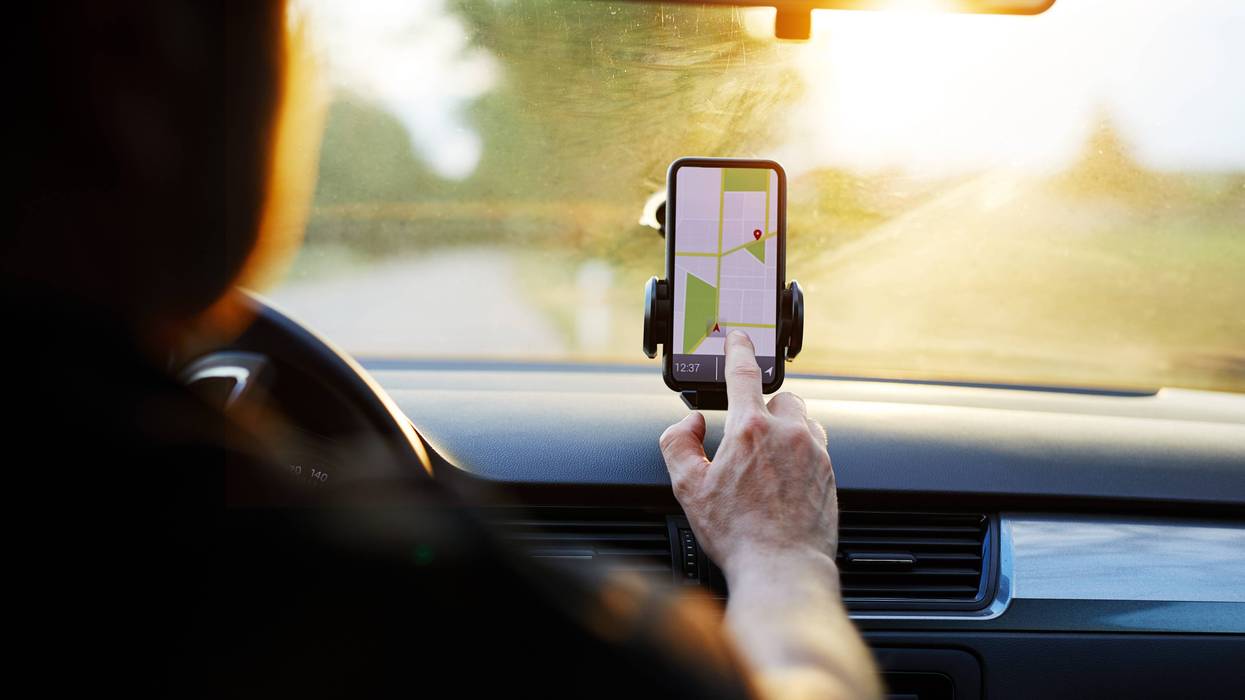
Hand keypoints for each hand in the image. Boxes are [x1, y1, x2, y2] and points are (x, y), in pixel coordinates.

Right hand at [659, 330, 836, 579]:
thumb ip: (678, 443)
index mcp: (751, 430)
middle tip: (747, 435)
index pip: (744, 373)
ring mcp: (815, 453)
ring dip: (786, 428)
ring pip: (803, 420)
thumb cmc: (737, 534)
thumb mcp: (687, 487)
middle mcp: (789, 434)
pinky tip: (785, 478)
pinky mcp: (830, 474)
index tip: (738, 338)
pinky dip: (801, 452)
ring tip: (767, 459)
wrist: (782, 568)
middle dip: (764, 407)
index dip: (738, 350)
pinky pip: (817, 447)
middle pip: (781, 397)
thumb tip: (689, 424)